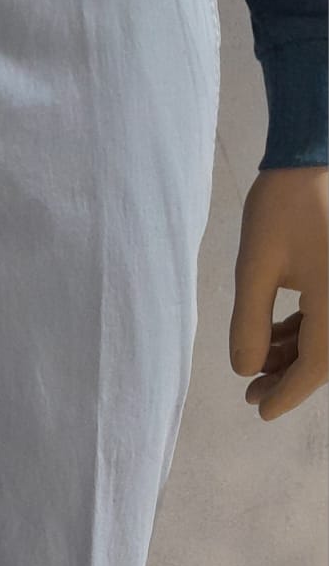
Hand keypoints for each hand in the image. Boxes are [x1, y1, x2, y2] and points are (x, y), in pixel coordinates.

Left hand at [229, 165, 327, 420]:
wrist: (314, 154)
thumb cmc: (284, 203)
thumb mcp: (255, 267)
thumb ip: (249, 323)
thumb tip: (245, 371)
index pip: (315, 368)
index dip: (286, 394)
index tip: (259, 412)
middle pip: (325, 359)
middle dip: (289, 378)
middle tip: (252, 393)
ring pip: (327, 339)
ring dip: (296, 355)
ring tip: (258, 364)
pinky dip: (307, 331)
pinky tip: (277, 335)